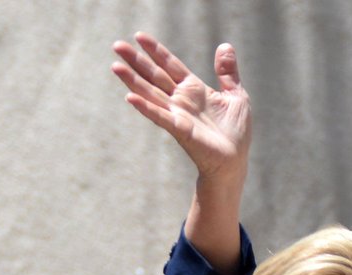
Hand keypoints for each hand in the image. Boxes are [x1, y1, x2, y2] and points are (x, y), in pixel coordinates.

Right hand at [113, 34, 250, 183]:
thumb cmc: (236, 132)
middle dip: (136, 61)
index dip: (156, 51)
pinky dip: (146, 107)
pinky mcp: (180, 130)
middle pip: (155, 76)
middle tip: (117, 45)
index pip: (170, 65)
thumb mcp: (236, 95)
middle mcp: (181, 100)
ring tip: (115, 66)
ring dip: (133, 81)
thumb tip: (224, 45)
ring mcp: (178, 114)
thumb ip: (228, 72)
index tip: (139, 36)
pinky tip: (131, 98)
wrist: (234, 161)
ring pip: (151, 93)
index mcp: (194, 89)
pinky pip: (160, 116)